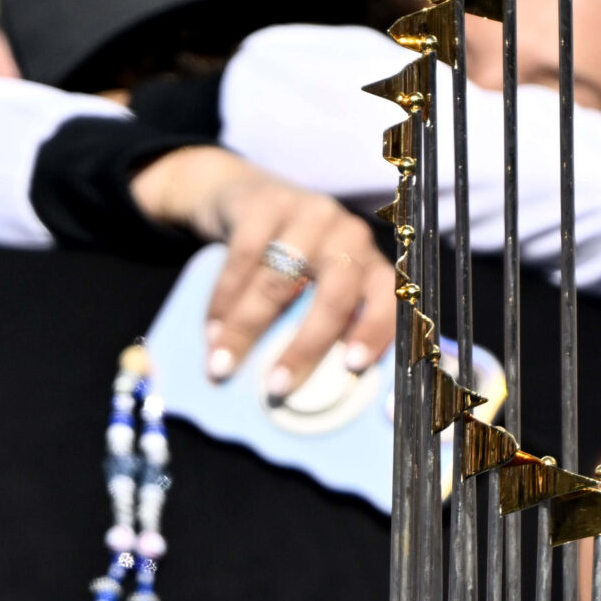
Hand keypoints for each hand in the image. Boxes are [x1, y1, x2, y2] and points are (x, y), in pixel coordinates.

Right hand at [130, 145, 397, 394]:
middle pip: (336, 294)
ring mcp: (310, 213)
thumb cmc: (288, 265)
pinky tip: (211, 330)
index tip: (353, 366)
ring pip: (281, 279)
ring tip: (222, 366)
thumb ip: (324, 332)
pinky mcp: (267, 202)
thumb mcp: (314, 290)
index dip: (376, 331)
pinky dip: (223, 300)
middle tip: (277, 389)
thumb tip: (318, 403)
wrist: (243, 198)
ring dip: (247, 329)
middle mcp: (350, 235)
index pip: (389, 298)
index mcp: (371, 264)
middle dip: (305, 346)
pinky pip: (243, 257)